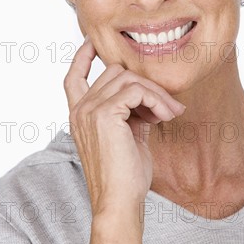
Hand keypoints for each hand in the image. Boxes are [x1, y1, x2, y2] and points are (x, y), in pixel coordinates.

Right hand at [64, 35, 186, 220]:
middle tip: (167, 107)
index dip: (83, 56)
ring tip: (170, 113)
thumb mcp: (127, 136)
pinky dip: (156, 99)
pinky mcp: (104, 114)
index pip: (73, 76)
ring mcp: (89, 110)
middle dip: (145, 84)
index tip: (93, 42)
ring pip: (127, 78)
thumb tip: (148, 96)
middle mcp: (79, 109)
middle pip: (114, 72)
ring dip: (155, 93)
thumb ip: (131, 112)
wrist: (119, 201)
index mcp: (79, 115)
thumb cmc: (125, 175)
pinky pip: (136, 90)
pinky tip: (165, 116)